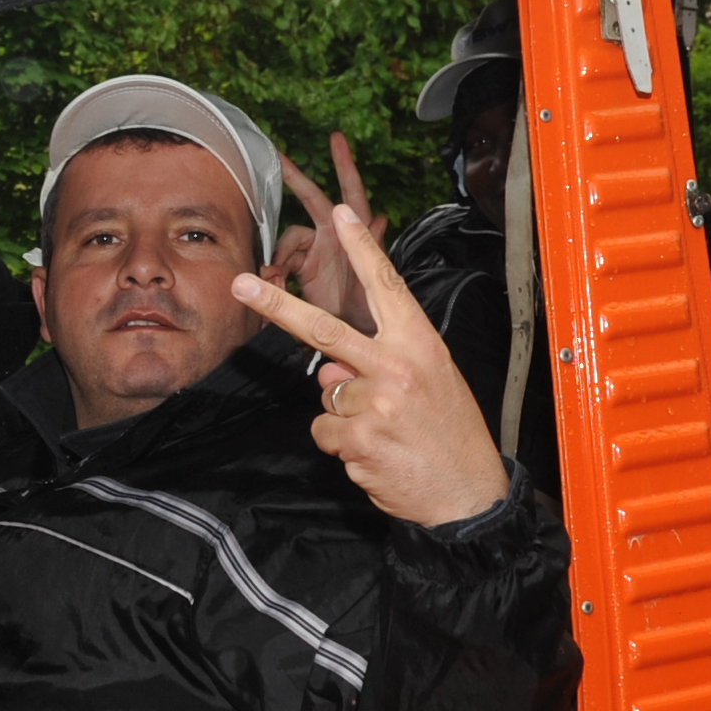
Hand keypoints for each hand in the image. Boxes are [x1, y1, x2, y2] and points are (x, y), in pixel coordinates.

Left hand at [230, 207, 510, 527]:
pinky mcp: (359, 438)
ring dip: (344, 417)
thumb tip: (330, 369)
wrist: (469, 495)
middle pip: (323, 330)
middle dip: (276, 305)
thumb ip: (380, 365)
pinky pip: (325, 432)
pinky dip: (342, 446)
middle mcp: (396, 366)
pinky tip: (376, 454)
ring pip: (326, 395)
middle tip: (240, 283)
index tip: (342, 215)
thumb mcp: (430, 383)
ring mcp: (376, 402)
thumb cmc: (451, 435)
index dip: (362, 250)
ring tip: (385, 434)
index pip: (386, 288)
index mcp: (419, 344)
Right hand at [270, 132, 391, 329]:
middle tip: (278, 153)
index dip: (345, 167)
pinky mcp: (301, 274)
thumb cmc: (376, 317)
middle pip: (312, 200)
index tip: (337, 139)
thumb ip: (375, 249)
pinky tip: (272, 285)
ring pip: (290, 239)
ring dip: (281, 255)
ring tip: (277, 279)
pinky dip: (275, 273)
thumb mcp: (380, 284)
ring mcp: (317, 255)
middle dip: (297, 177)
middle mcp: (335, 239)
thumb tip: (379, 215)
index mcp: (356, 236)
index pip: (351, 194)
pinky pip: (281, 263)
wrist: (363, 354)